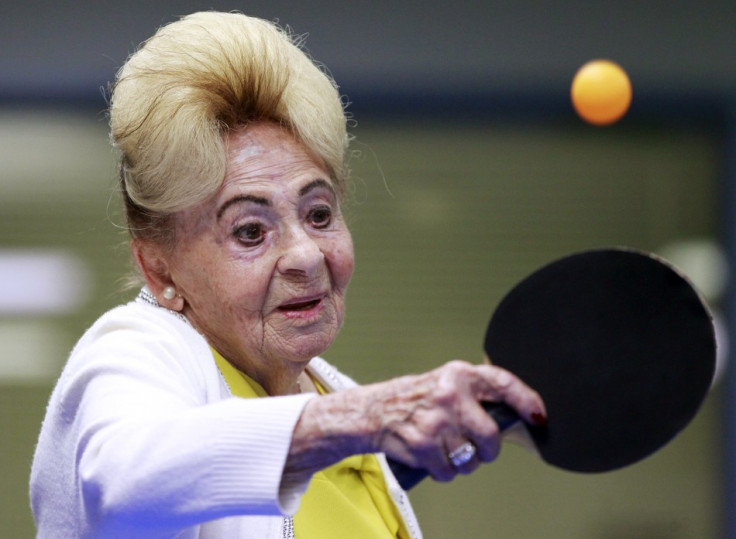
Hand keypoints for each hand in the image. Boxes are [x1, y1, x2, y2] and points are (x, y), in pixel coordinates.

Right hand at [365, 360, 546, 480]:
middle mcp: (450, 395)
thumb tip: (516, 416)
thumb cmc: (416, 398)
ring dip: (463, 462)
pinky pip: (449, 471)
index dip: (526, 401)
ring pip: (470, 459)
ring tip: (447, 448)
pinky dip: (443, 470)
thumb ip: (476, 393)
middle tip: (479, 447)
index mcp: (460, 375)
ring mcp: (436, 421)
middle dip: (488, 450)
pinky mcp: (423, 445)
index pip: (503, 384)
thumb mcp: (447, 382)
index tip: (538, 416)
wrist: (375, 411)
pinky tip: (433, 455)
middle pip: (491, 436)